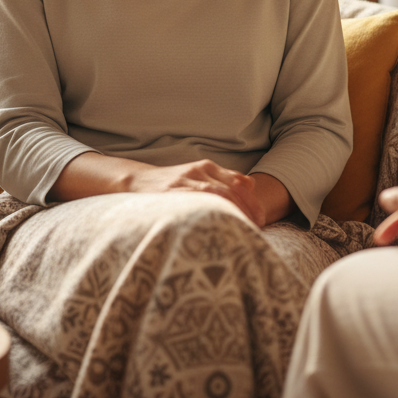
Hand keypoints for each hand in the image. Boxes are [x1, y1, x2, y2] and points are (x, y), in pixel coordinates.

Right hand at [127, 159, 266, 226]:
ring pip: (216, 196)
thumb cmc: (172, 185)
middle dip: (247, 210)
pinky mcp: (170, 193)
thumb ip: (221, 180)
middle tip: (256, 229)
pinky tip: (218, 227)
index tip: (261, 219)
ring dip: (233, 213)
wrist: (136, 180)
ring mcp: (184, 182)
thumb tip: (250, 187)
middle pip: (232, 189)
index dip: (252, 201)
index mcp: (207, 166)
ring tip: (242, 231)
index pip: (239, 181)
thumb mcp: (197, 176)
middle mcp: (197, 171)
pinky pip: (195, 204)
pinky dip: (210, 214)